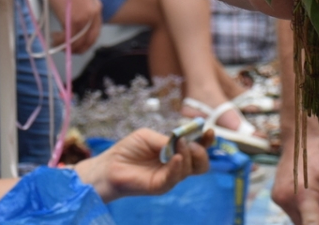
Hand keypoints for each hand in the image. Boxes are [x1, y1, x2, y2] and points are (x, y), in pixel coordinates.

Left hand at [73, 127, 210, 201]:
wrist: (110, 166)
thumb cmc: (128, 150)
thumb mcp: (149, 137)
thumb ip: (166, 140)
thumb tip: (181, 142)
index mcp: (176, 152)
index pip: (197, 149)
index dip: (206, 141)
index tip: (209, 131)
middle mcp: (176, 166)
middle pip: (201, 163)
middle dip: (201, 151)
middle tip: (191, 144)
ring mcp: (169, 177)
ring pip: (190, 169)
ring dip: (187, 154)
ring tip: (177, 145)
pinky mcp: (160, 186)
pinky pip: (174, 178)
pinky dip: (178, 167)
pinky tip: (176, 158)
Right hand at [272, 116, 318, 224]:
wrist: (302, 133)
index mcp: (304, 196)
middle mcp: (286, 200)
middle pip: (307, 224)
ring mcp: (279, 198)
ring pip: (300, 219)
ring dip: (312, 215)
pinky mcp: (276, 195)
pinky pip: (293, 210)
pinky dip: (304, 207)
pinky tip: (311, 190)